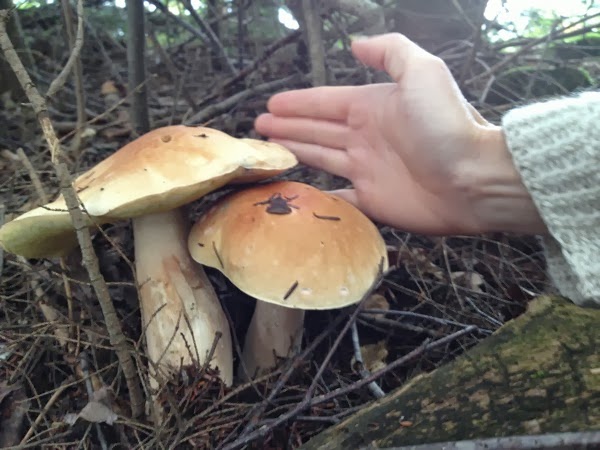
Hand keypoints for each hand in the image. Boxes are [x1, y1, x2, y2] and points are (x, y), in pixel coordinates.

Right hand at [255, 33, 545, 234]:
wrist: (473, 179)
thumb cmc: (447, 125)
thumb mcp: (422, 71)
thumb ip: (390, 51)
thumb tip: (355, 44)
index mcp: (372, 107)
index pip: (324, 102)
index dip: (297, 103)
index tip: (271, 104)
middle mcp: (365, 137)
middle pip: (317, 130)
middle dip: (288, 127)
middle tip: (260, 127)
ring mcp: (367, 170)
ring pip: (321, 158)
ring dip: (296, 152)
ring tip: (270, 149)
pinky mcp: (372, 200)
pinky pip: (336, 196)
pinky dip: (317, 193)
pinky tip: (298, 189)